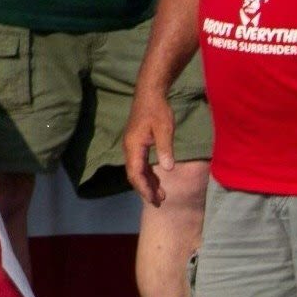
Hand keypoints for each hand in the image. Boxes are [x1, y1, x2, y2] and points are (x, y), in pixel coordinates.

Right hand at [121, 88, 174, 205]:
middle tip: (159, 203)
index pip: (135, 172)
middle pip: (134, 174)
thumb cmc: (158, 110)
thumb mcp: (165, 129)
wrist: (150, 94)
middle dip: (145, 189)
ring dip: (148, 183)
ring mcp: (132, 146)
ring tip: (161, 196)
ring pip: (137, 170)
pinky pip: (140, 163)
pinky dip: (148, 174)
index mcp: (133, 145)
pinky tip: (158, 181)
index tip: (153, 199)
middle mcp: (129, 147)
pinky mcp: (137, 143)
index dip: (143, 187)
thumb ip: (165, 148)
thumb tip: (167, 168)